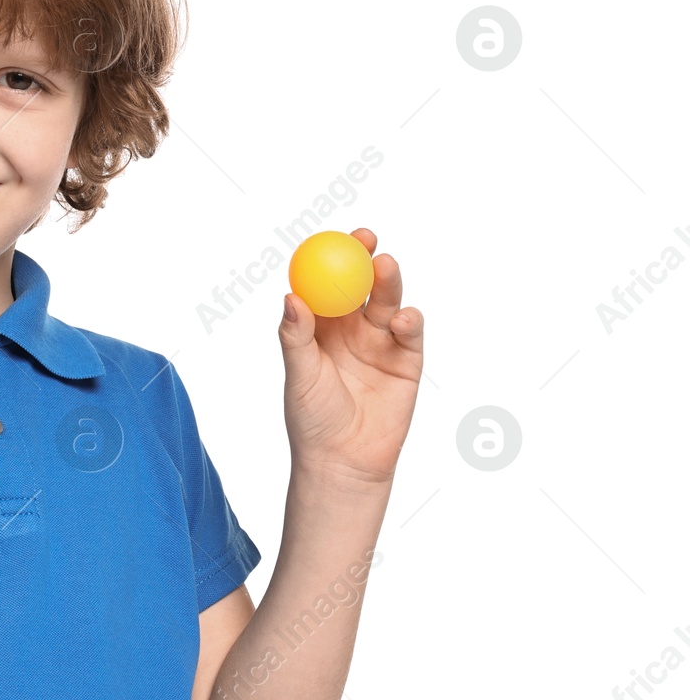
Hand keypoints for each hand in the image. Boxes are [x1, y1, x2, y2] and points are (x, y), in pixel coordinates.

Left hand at [278, 228, 422, 487]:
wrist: (343, 460)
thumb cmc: (312, 418)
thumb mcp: (298, 374)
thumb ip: (296, 336)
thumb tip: (290, 296)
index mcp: (321, 327)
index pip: (327, 285)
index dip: (332, 259)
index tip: (333, 239)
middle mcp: (352, 330)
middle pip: (362, 286)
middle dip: (366, 259)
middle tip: (366, 240)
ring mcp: (381, 344)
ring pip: (387, 304)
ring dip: (389, 284)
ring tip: (385, 267)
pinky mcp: (406, 362)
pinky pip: (409, 335)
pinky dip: (409, 322)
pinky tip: (403, 318)